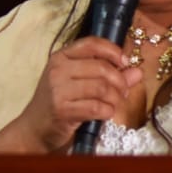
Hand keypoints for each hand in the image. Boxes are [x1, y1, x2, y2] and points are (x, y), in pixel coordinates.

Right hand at [0, 37, 143, 152]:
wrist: (34, 129)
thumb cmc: (59, 103)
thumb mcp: (80, 84)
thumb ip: (110, 76)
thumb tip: (137, 71)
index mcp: (61, 57)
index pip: (92, 43)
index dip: (113, 51)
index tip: (125, 63)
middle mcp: (58, 70)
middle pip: (101, 68)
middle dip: (119, 81)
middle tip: (124, 91)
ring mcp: (58, 90)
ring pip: (101, 88)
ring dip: (115, 98)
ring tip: (115, 103)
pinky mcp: (62, 110)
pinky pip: (96, 107)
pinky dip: (108, 111)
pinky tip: (106, 113)